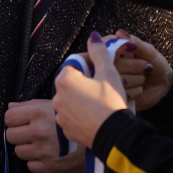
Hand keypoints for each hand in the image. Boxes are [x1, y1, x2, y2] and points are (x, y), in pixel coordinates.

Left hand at [5, 100, 85, 172]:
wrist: (106, 134)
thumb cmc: (82, 114)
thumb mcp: (58, 103)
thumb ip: (32, 104)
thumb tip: (11, 106)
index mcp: (39, 113)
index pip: (9, 118)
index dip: (14, 119)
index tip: (21, 121)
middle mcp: (39, 132)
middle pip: (10, 136)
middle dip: (19, 134)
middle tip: (30, 132)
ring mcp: (44, 151)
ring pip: (19, 152)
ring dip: (28, 148)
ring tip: (42, 143)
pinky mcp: (52, 167)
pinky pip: (32, 166)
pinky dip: (38, 162)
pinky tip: (49, 154)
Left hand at [52, 32, 128, 147]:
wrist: (114, 136)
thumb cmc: (111, 103)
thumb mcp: (108, 73)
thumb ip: (99, 52)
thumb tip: (93, 37)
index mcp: (65, 80)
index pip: (75, 63)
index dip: (91, 63)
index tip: (102, 68)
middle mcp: (57, 97)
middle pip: (72, 81)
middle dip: (87, 80)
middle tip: (103, 84)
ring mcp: (60, 115)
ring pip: (72, 99)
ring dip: (83, 97)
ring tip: (101, 101)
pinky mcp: (66, 129)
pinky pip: (73, 116)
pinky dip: (82, 113)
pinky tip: (96, 114)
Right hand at [109, 29, 172, 110]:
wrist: (165, 87)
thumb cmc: (156, 65)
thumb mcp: (149, 52)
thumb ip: (135, 43)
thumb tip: (120, 32)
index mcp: (114, 50)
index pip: (103, 46)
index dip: (116, 49)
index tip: (132, 51)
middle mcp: (109, 65)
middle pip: (109, 64)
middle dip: (133, 66)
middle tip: (147, 66)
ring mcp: (111, 81)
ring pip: (115, 79)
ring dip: (136, 79)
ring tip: (144, 78)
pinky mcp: (116, 95)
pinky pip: (121, 93)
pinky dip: (135, 91)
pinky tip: (141, 88)